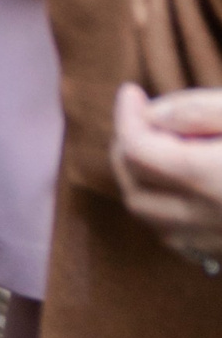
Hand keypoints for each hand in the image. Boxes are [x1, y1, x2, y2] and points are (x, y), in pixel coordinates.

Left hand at [110, 83, 221, 266]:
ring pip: (155, 225)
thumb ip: (195, 110)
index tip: (133, 93)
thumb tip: (151, 114)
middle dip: (127, 153)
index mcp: (210, 180)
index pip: (137, 151)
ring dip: (144, 187)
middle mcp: (209, 221)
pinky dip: (170, 216)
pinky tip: (186, 190)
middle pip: (136, 193)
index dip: (126, 116)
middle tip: (144, 123)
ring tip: (162, 153)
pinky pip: (185, 245)